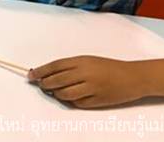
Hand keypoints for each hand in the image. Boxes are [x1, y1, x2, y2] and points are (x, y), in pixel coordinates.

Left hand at [28, 56, 144, 108]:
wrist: (133, 77)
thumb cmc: (109, 67)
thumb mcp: (88, 61)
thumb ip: (70, 67)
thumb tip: (50, 74)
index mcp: (81, 62)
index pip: (54, 66)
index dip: (40, 71)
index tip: (31, 75)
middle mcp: (85, 74)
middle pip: (57, 81)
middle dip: (45, 84)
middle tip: (40, 85)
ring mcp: (91, 89)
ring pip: (65, 94)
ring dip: (56, 94)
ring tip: (55, 92)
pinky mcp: (97, 101)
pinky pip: (77, 103)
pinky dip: (71, 102)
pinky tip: (70, 98)